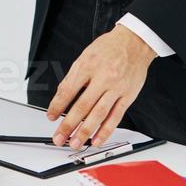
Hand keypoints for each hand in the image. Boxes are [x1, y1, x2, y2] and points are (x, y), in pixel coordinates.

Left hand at [46, 23, 155, 148]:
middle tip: (59, 137)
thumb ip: (73, 77)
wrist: (134, 42)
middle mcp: (102, 78)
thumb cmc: (108, 49)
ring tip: (75, 142)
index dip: (57, 106)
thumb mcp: (85, 57)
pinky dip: (106, 130)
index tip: (51, 117)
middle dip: (68, 125)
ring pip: (99, 114)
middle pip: (82, 106)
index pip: (68, 90)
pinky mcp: (128, 96)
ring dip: (85, 132)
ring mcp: (116, 88)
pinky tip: (97, 140)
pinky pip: (116, 116)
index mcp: (88, 66)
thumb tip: (60, 97)